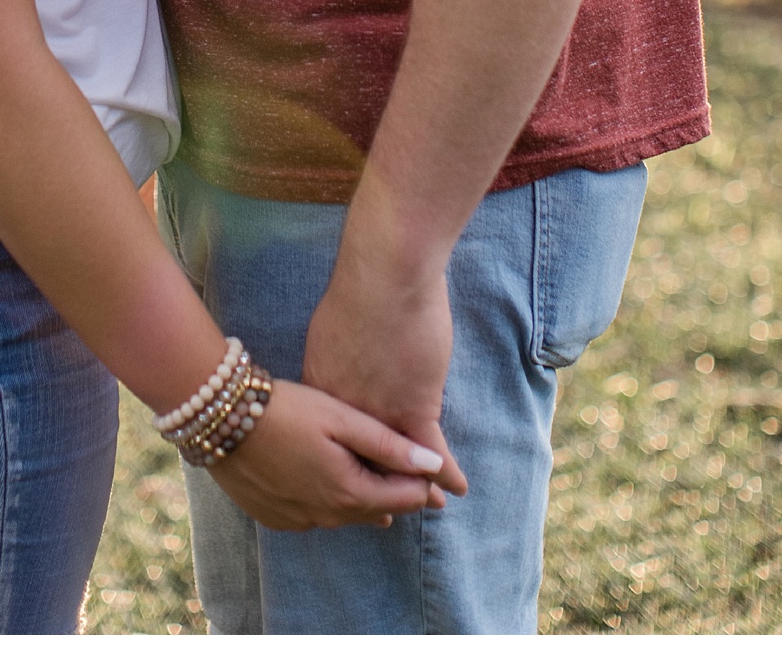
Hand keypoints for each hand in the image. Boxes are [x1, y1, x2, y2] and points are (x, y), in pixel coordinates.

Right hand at [208, 378, 446, 531]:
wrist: (221, 417)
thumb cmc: (286, 408)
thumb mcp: (342, 418)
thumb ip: (389, 445)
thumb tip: (436, 466)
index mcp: (349, 494)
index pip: (406, 498)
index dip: (422, 478)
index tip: (427, 457)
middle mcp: (326, 517)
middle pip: (378, 509)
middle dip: (394, 487)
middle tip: (400, 460)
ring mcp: (298, 521)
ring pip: (346, 513)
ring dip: (361, 492)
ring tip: (364, 462)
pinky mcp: (275, 517)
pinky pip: (316, 514)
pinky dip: (329, 496)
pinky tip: (324, 470)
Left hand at [302, 264, 467, 498]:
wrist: (388, 274)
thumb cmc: (362, 285)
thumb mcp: (331, 325)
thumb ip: (335, 353)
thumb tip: (339, 358)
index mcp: (322, 387)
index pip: (332, 434)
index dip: (346, 454)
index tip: (355, 470)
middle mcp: (345, 411)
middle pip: (360, 458)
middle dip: (376, 484)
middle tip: (387, 508)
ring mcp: (379, 415)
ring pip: (398, 463)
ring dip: (417, 487)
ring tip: (429, 504)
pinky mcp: (415, 410)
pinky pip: (432, 454)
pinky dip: (447, 472)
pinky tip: (458, 485)